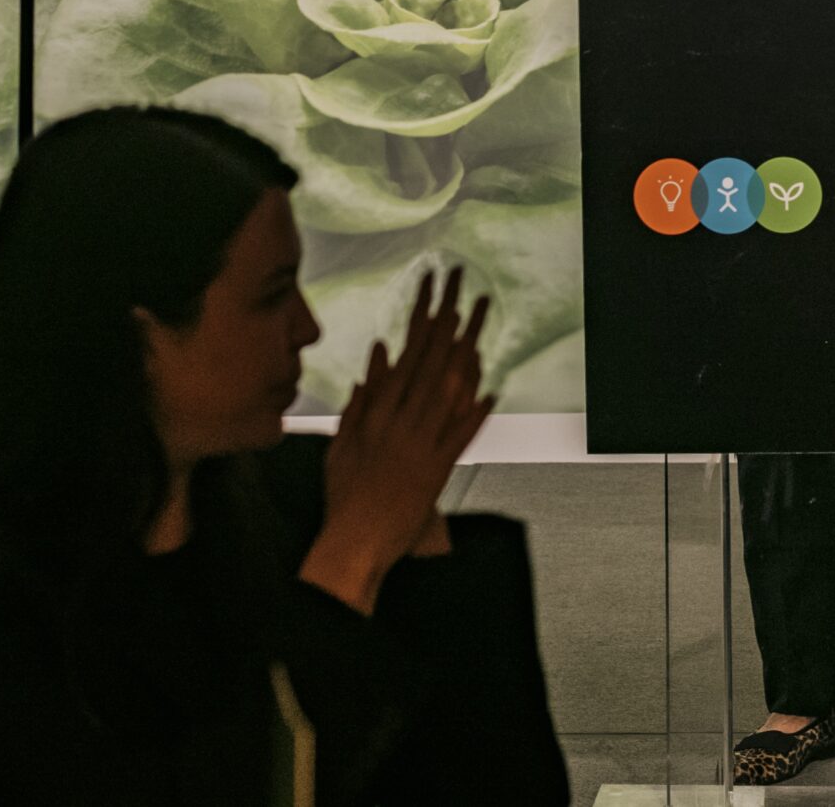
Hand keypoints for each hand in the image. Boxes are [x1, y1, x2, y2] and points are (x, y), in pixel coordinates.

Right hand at [303, 268, 492, 612]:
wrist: (352, 543)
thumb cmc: (344, 495)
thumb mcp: (342, 442)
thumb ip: (361, 398)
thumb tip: (378, 355)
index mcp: (377, 413)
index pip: (406, 356)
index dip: (424, 321)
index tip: (438, 294)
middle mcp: (399, 423)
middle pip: (432, 364)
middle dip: (453, 324)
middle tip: (468, 292)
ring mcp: (419, 446)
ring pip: (448, 392)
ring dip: (469, 356)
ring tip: (483, 326)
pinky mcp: (436, 472)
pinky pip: (460, 438)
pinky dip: (475, 415)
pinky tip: (492, 392)